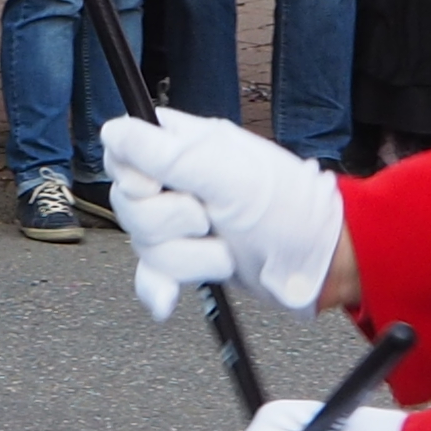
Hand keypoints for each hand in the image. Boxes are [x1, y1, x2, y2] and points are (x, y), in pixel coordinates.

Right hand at [103, 110, 347, 318]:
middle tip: (209, 216)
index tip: (157, 184)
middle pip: (127, 204)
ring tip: (225, 248)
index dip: (132, 173)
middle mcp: (174, 182)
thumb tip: (113, 130)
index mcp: (181, 146)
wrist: (318, 262)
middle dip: (170, 222)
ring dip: (189, 256)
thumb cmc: (286, 208)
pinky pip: (151, 275)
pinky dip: (158, 287)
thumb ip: (165, 154)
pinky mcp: (187, 260)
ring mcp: (180, 224)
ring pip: (143, 243)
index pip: (122, 152)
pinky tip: (167, 300)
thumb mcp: (226, 174)